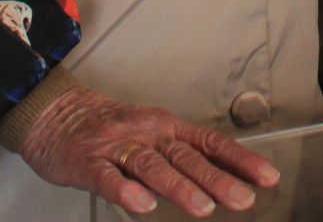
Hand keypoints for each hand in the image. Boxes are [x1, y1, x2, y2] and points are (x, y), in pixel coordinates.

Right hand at [12, 85, 278, 216]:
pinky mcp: (88, 163)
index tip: (267, 177)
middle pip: (187, 157)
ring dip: (179, 187)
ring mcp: (117, 148)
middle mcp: (147, 135)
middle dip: (217, 179)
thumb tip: (225, 177)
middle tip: (242, 199)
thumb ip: (182, 157)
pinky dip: (126, 191)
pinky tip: (142, 205)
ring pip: (152, 167)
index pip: (210, 143)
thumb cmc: (108, 130)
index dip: (240, 160)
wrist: (55, 115)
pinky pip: (109, 178)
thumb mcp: (152, 136)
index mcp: (166, 128)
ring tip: (202, 207)